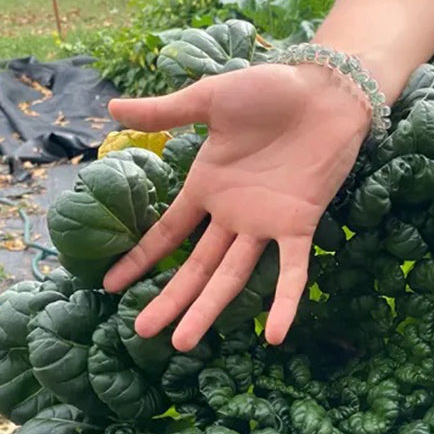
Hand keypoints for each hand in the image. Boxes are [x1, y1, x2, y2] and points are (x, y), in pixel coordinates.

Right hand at [103, 63, 370, 349]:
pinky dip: (286, 302)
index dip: (141, 259)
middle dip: (171, 299)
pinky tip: (275, 336)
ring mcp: (265, 224)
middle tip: (143, 331)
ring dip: (209, 308)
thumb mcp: (209, 100)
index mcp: (207, 188)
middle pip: (197, 267)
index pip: (168, 233)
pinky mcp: (299, 225)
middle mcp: (233, 215)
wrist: (323, 91)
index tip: (111, 286)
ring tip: (183, 342)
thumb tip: (109, 107)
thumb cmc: (268, 91)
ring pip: (232, 276)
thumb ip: (164, 112)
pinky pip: (293, 271)